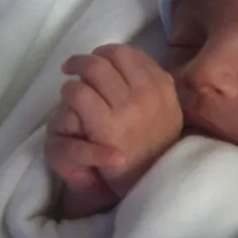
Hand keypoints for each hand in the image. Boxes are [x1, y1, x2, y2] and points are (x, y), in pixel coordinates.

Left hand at [45, 44, 182, 215]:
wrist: (147, 183)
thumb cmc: (154, 148)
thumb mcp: (168, 113)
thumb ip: (156, 88)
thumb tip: (138, 62)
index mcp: (163, 88)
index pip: (131, 54)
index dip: (109, 54)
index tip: (101, 62)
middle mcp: (148, 94)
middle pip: (112, 55)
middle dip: (90, 57)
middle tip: (77, 66)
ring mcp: (127, 108)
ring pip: (93, 68)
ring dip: (77, 70)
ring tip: (71, 80)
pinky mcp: (105, 125)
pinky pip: (79, 92)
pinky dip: (70, 90)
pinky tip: (69, 98)